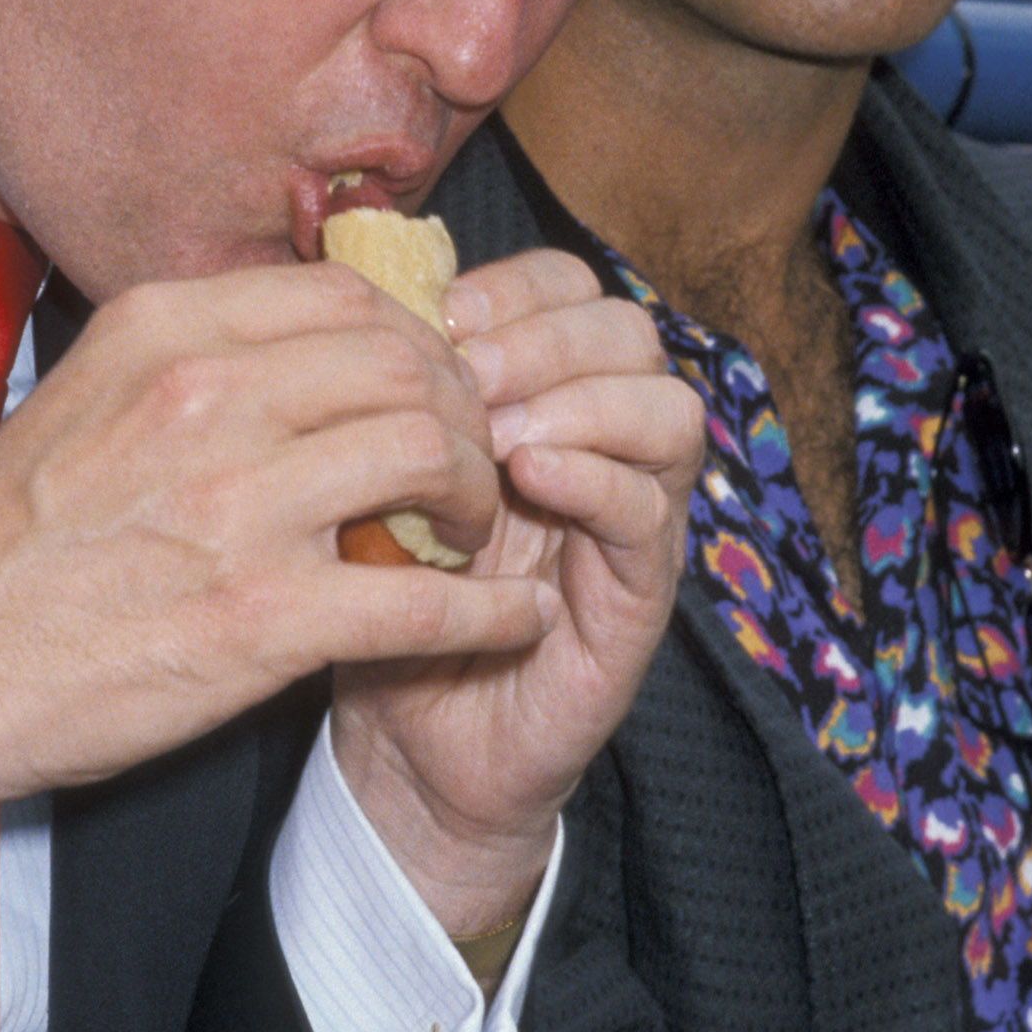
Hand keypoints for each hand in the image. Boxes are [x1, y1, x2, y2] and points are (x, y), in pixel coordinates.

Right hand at [0, 261, 578, 836]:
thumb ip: (193, 361)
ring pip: (431, 452)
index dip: (418, 341)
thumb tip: (304, 350)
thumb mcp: (86, 393)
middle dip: (465, 411)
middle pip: (407, 364)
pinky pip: (425, 600)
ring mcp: (234, 506)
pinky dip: (491, 612)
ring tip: (467, 531)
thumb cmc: (4, 542)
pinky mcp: (257, 619)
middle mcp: (205, 397)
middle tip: (468, 461)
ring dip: (478, 494)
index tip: (431, 386)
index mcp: (164, 330)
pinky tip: (514, 621)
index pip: (349, 296)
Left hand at [330, 249, 702, 931]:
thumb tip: (363, 296)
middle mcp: (602, 445)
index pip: (569, 288)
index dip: (513, 288)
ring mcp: (633, 519)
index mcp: (538, 396)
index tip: (437, 321)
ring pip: (667, 410)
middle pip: (629, 331)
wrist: (407, 744)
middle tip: (470, 375)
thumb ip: (387, 394)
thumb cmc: (381, 595)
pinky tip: (532, 475)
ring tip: (502, 433)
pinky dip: (596, 477)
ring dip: (579, 401)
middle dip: (546, 336)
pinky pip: (650, 511)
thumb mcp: (370, 475)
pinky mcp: (641, 597)